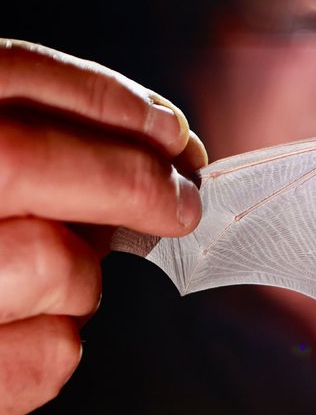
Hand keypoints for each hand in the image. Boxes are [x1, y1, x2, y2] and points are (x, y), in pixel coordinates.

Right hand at [0, 39, 207, 413]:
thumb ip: (44, 150)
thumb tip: (157, 152)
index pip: (13, 77)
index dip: (109, 102)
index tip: (172, 131)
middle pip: (25, 161)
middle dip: (132, 179)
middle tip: (185, 202)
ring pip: (50, 265)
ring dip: (83, 277)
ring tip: (59, 282)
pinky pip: (48, 351)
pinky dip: (60, 341)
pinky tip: (29, 330)